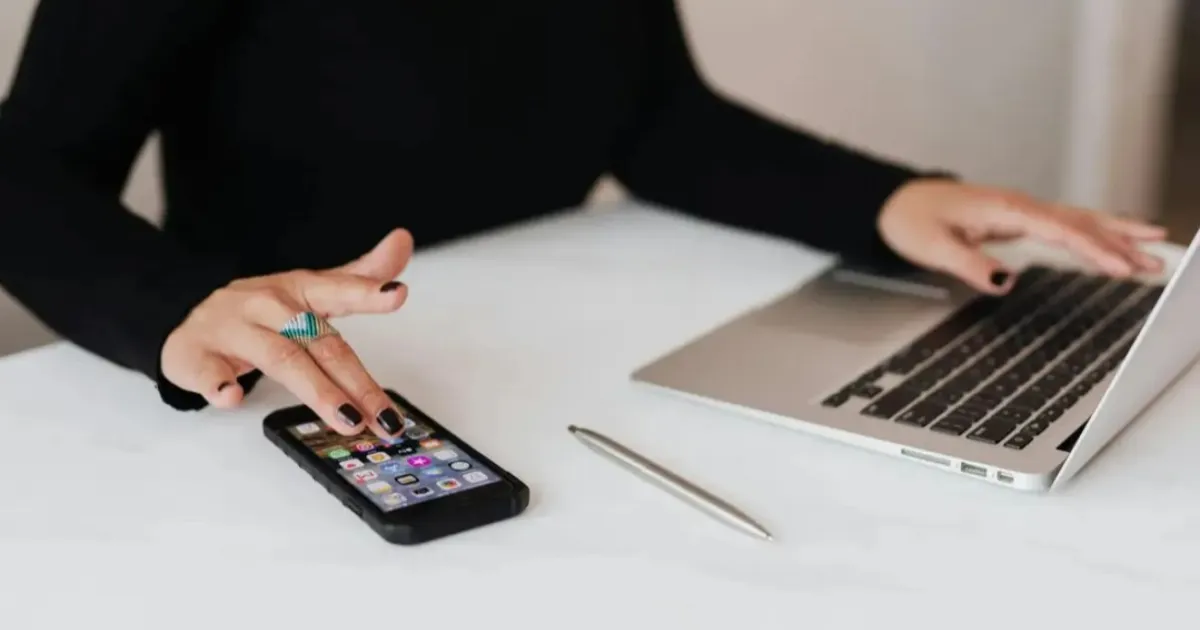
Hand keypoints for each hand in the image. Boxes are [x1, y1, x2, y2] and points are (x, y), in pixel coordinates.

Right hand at [161, 229, 413, 437]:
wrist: (185, 313)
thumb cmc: (260, 310)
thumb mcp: (311, 288)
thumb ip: (359, 276)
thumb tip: (403, 242)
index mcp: (299, 290)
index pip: (338, 290)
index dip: (368, 292)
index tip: (397, 294)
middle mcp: (269, 307)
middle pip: (319, 343)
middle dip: (356, 382)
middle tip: (385, 416)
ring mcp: (233, 330)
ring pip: (280, 359)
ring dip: (316, 391)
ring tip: (347, 419)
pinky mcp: (197, 356)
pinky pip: (208, 371)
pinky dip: (219, 384)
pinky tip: (232, 397)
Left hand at [877, 179, 1166, 293]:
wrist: (896, 202)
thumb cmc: (911, 220)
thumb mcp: (933, 247)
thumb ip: (969, 263)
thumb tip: (1004, 280)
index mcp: (1005, 209)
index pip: (1060, 230)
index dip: (1093, 249)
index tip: (1120, 266)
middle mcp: (1019, 206)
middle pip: (1079, 223)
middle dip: (1119, 243)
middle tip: (1155, 262)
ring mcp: (1021, 211)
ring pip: (1078, 221)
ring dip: (1115, 235)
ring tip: (1153, 248)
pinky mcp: (1018, 219)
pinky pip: (1065, 224)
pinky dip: (1094, 232)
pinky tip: (1114, 238)